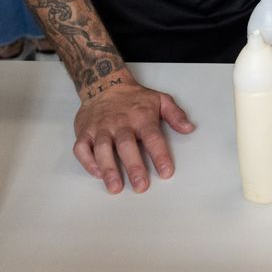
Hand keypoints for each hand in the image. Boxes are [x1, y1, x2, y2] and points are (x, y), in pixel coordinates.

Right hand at [72, 75, 193, 193]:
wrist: (105, 84)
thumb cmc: (134, 98)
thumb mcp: (160, 100)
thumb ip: (175, 115)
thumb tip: (189, 128)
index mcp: (141, 117)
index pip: (152, 137)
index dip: (160, 155)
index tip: (166, 172)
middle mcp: (120, 123)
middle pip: (127, 146)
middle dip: (134, 167)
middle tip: (141, 186)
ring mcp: (101, 128)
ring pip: (103, 149)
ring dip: (109, 169)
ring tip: (115, 187)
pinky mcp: (85, 132)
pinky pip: (82, 148)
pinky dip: (88, 162)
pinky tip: (97, 173)